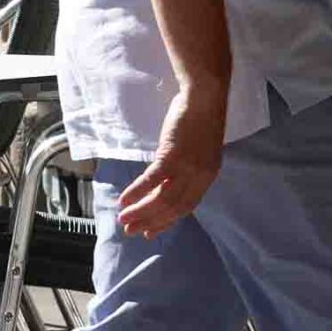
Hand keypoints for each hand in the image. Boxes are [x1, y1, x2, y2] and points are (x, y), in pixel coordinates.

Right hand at [116, 85, 225, 237]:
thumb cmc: (198, 118)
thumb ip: (185, 168)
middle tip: (131, 230)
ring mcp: (187, 168)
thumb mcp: (198, 150)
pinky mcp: (173, 156)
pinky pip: (152, 180)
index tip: (150, 232)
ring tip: (124, 220)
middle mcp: (199, 177)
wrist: (203, 98)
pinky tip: (124, 199)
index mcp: (207, 177)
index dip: (166, 221)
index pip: (185, 207)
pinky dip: (137, 192)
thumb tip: (165, 180)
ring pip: (162, 199)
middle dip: (150, 221)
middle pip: (173, 207)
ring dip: (141, 211)